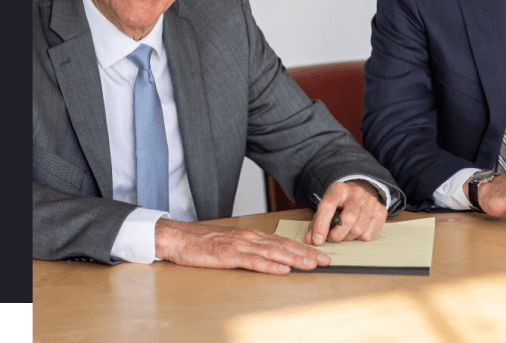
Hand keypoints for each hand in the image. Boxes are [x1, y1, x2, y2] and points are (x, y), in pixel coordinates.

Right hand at [154, 219, 330, 274]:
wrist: (179, 237)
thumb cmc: (204, 242)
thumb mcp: (231, 243)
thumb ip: (250, 248)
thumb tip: (270, 258)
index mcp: (251, 235)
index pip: (283, 242)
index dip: (303, 247)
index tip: (320, 254)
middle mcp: (250, 237)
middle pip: (283, 246)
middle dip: (307, 253)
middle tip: (326, 260)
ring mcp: (240, 245)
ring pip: (273, 253)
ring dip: (294, 259)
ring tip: (312, 265)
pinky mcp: (229, 255)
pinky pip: (253, 262)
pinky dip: (270, 266)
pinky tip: (282, 270)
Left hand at [305, 180, 387, 245]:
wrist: (359, 191)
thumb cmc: (339, 202)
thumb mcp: (325, 207)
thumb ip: (316, 223)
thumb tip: (311, 240)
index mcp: (338, 189)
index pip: (328, 206)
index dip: (321, 225)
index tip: (317, 240)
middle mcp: (356, 193)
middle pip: (348, 220)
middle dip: (337, 235)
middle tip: (332, 238)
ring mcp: (370, 201)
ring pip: (358, 229)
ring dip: (348, 238)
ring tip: (343, 233)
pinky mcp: (380, 211)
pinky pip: (368, 234)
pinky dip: (359, 238)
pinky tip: (355, 229)